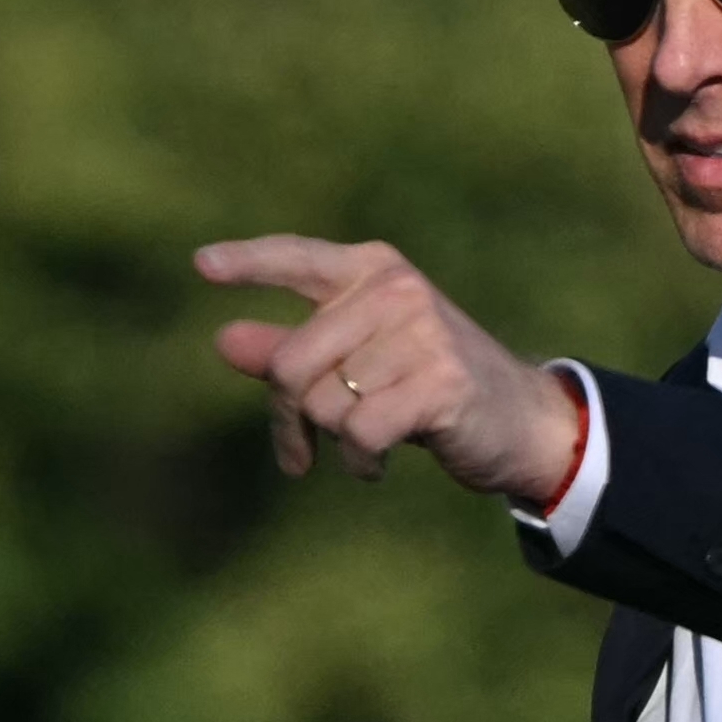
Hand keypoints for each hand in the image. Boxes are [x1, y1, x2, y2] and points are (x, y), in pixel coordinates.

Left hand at [194, 235, 582, 502]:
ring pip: (325, 403)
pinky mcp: (440, 380)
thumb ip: (293, 351)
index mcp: (374, 271)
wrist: (521, 420)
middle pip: (293, 362)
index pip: (298, 258)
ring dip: (334, 442)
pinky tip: (377, 463)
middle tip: (297, 450)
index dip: (248, 262)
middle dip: (287, 418)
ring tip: (365, 445)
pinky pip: (359, 431)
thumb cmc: (425, 387)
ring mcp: (422, 332)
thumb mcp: (358, 364)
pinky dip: (359, 461)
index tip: (200, 266)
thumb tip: (224, 340)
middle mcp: (396, 289)